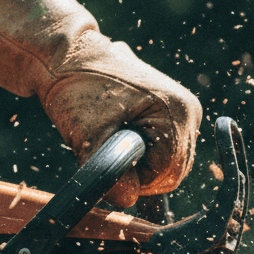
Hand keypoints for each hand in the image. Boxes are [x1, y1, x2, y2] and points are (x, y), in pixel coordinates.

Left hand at [0, 0, 200, 206]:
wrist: (65, 55)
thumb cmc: (77, 86)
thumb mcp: (89, 135)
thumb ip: (110, 171)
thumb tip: (127, 199)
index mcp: (177, 112)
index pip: (169, 172)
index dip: (137, 180)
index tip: (107, 168)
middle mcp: (188, 110)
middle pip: (173, 170)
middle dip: (138, 172)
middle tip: (104, 157)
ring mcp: (181, 110)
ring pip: (167, 162)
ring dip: (137, 162)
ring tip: (107, 141)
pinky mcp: (170, 112)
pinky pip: (161, 147)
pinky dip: (139, 149)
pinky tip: (116, 132)